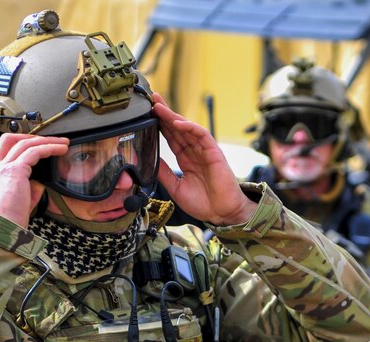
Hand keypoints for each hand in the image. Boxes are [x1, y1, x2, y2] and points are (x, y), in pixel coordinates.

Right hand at [0, 133, 69, 227]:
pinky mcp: (14, 171)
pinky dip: (49, 148)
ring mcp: (2, 167)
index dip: (20, 144)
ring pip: (24, 143)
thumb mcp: (19, 202)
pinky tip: (60, 149)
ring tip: (62, 143)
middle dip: (31, 136)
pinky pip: (34, 152)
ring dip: (46, 141)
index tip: (37, 146)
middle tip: (50, 139)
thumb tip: (40, 183)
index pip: (3, 150)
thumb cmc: (7, 222)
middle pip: (10, 139)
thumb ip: (28, 189)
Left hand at [154, 94, 256, 225]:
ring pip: (187, 128)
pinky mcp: (214, 152)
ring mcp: (204, 150)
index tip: (147, 115)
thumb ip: (164, 172)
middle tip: (150, 100)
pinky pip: (202, 135)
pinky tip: (177, 122)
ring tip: (159, 106)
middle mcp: (194, 152)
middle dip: (164, 114)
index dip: (159, 126)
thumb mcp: (175, 187)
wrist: (222, 214)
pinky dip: (190, 127)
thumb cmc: (203, 203)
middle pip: (177, 128)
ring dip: (173, 116)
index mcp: (186, 159)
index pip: (171, 138)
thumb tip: (148, 159)